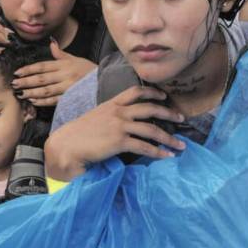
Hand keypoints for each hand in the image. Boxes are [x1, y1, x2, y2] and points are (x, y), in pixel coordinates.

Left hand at [12, 40, 96, 106]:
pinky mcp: (70, 97)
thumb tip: (51, 43)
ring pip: (46, 90)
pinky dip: (43, 101)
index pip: (42, 66)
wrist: (102, 80)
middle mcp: (64, 75)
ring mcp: (67, 87)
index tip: (17, 72)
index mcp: (63, 64)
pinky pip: (54, 100)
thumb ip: (60, 53)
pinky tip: (34, 101)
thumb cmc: (87, 70)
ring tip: (21, 94)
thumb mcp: (74, 58)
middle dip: (26, 81)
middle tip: (14, 84)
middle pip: (41, 78)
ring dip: (32, 92)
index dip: (29, 69)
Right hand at [44, 85, 186, 180]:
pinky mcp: (120, 142)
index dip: (152, 92)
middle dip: (168, 112)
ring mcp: (120, 126)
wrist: (66, 144)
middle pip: (150, 108)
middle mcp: (118, 112)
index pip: (135, 91)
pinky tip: (167, 156)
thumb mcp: (95, 117)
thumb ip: (110, 116)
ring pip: (151, 129)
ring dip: (169, 137)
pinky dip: (159, 152)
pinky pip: (145, 146)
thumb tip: (123, 122)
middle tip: (181, 118)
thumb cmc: (78, 134)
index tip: (164, 96)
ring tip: (180, 145)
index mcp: (112, 104)